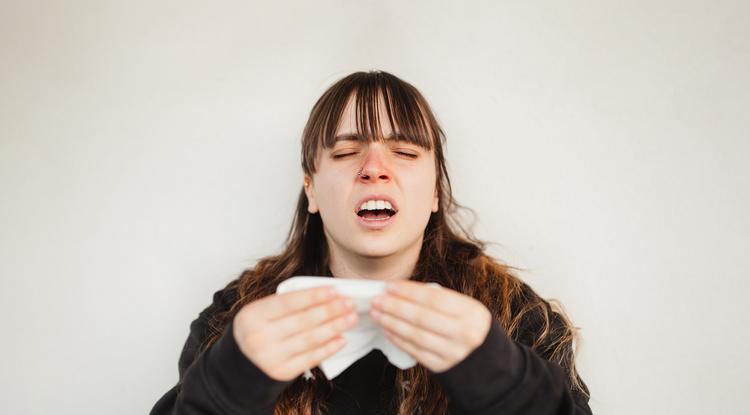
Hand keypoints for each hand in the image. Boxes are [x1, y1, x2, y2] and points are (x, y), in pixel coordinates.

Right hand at [232, 286, 358, 380]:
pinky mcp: (282, 372)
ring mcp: (270, 357)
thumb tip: (325, 294)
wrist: (240, 363)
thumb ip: (286, 303)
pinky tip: (341, 339)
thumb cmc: (257, 330)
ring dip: (334, 327)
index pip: (288, 302)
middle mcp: (259, 337)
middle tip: (349, 303)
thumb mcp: (261, 311)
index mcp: (253, 315)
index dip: (314, 296)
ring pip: (310, 339)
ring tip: (351, 318)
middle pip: (303, 321)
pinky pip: (310, 358)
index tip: (335, 290)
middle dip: (330, 310)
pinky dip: (328, 348)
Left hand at [369, 280, 491, 372]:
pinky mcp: (443, 367)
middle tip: (377, 300)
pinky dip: (398, 339)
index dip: (409, 291)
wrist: (489, 366)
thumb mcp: (467, 311)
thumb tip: (404, 291)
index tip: (389, 286)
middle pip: (422, 317)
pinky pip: (415, 351)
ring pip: (415, 335)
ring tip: (377, 313)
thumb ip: (442, 301)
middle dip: (395, 307)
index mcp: (472, 312)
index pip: (434, 298)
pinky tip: (387, 330)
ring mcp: (454, 352)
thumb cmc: (471, 330)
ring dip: (392, 323)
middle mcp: (465, 333)